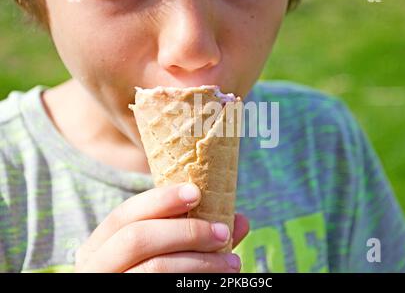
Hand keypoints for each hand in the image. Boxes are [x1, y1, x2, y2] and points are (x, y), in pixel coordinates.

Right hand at [75, 183, 248, 272]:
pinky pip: (162, 288)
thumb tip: (239, 220)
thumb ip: (195, 236)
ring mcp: (109, 286)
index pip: (124, 214)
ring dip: (199, 262)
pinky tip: (214, 280)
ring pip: (153, 268)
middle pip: (136, 238)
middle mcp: (95, 266)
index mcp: (100, 245)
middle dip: (186, 231)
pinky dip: (192, 280)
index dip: (160, 200)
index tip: (196, 192)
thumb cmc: (152, 273)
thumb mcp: (164, 252)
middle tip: (223, 232)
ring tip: (232, 262)